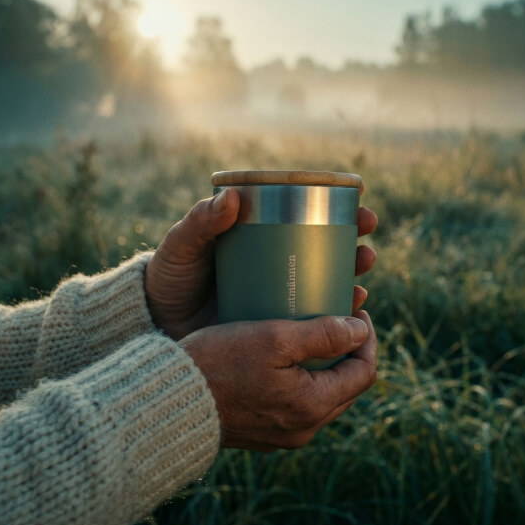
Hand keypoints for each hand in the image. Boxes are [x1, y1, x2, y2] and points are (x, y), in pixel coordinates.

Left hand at [145, 186, 377, 339]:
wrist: (156, 324)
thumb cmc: (169, 277)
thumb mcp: (183, 247)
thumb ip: (201, 222)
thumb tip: (233, 197)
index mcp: (261, 235)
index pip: (307, 215)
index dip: (340, 207)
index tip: (360, 199)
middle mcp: (277, 263)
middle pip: (327, 248)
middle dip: (355, 243)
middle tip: (367, 241)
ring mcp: (280, 295)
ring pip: (327, 282)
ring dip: (353, 277)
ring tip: (362, 275)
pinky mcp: (278, 327)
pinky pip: (315, 319)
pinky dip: (337, 314)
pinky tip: (351, 309)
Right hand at [179, 310, 376, 450]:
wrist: (168, 401)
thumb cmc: (218, 363)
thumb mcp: (274, 338)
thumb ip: (323, 334)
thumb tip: (359, 330)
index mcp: (312, 406)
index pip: (364, 373)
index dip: (366, 338)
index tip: (358, 310)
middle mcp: (303, 428)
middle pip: (347, 386)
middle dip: (350, 352)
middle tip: (339, 318)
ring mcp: (283, 434)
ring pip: (324, 395)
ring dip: (327, 365)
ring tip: (314, 332)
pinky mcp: (264, 432)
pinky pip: (299, 403)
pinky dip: (304, 378)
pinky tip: (287, 356)